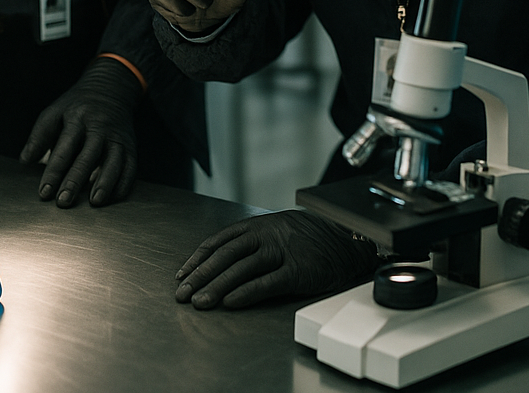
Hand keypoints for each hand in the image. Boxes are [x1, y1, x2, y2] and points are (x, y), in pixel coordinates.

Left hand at [19, 57, 141, 207]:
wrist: (111, 88)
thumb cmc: (77, 106)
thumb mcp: (55, 111)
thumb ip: (40, 135)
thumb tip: (25, 160)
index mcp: (78, 119)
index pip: (64, 148)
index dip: (53, 172)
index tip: (44, 193)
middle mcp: (100, 128)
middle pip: (88, 156)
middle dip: (76, 180)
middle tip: (63, 201)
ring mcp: (117, 136)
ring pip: (114, 161)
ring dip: (105, 182)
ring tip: (94, 202)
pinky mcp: (131, 145)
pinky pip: (131, 166)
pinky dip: (124, 183)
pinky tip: (113, 198)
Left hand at [174, 210, 378, 309]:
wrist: (344, 240)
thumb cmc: (307, 238)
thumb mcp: (276, 229)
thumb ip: (252, 241)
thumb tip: (220, 260)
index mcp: (259, 225)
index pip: (220, 241)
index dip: (199, 258)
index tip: (183, 275)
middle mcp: (267, 235)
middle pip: (226, 255)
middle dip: (201, 275)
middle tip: (184, 294)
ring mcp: (282, 251)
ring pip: (242, 268)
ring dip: (218, 286)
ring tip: (201, 303)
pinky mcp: (297, 270)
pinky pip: (267, 282)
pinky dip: (247, 292)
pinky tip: (231, 302)